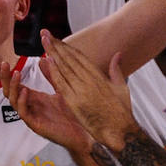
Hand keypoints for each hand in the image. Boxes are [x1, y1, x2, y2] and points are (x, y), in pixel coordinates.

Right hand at [0, 57, 92, 154]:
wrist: (82, 133)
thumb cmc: (72, 114)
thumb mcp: (61, 89)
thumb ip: (51, 75)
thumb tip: (43, 59)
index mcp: (33, 98)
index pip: (14, 85)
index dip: (6, 74)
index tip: (0, 63)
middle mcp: (30, 106)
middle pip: (9, 91)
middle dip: (4, 78)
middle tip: (2, 65)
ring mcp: (31, 115)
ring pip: (13, 101)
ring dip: (13, 86)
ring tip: (16, 74)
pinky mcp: (36, 124)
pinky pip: (23, 113)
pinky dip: (22, 101)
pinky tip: (25, 91)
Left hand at [37, 30, 135, 150]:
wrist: (120, 131)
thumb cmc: (122, 112)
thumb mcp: (122, 87)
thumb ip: (116, 69)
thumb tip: (118, 54)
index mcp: (99, 77)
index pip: (80, 57)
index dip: (67, 47)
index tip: (57, 39)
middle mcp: (90, 81)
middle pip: (70, 59)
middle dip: (57, 46)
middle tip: (45, 34)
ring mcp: (82, 91)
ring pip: (65, 68)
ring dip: (53, 54)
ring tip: (44, 42)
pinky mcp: (75, 102)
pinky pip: (62, 84)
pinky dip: (54, 72)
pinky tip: (47, 62)